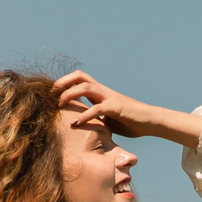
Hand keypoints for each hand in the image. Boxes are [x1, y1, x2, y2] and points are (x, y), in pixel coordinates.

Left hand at [51, 71, 201, 146]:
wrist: (150, 121)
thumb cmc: (131, 121)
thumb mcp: (109, 119)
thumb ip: (96, 117)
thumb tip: (85, 124)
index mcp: (101, 92)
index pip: (80, 79)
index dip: (65, 82)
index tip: (53, 93)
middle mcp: (104, 91)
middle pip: (80, 77)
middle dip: (63, 82)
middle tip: (51, 94)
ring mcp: (110, 98)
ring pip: (86, 87)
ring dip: (70, 94)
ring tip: (59, 105)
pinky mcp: (116, 108)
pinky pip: (97, 108)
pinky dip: (84, 115)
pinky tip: (75, 123)